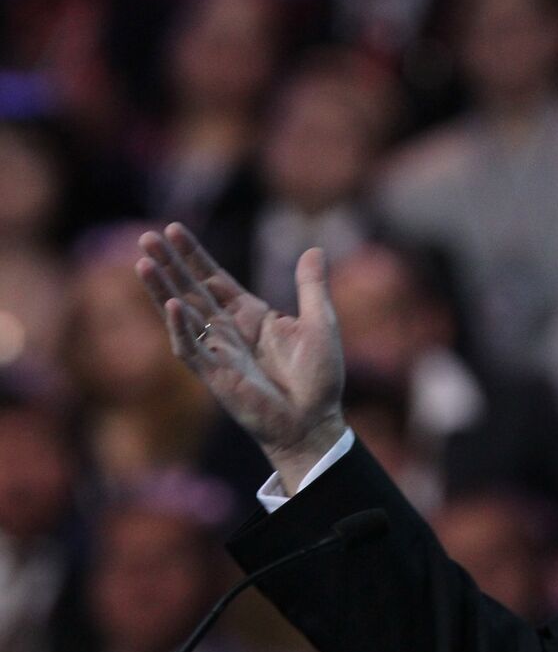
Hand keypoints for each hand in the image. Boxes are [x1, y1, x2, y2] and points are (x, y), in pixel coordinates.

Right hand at [135, 223, 345, 491]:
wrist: (315, 421)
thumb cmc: (319, 377)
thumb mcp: (320, 322)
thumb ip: (312, 286)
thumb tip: (315, 248)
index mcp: (251, 316)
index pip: (214, 279)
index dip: (194, 256)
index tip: (173, 229)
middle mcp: (229, 331)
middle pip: (191, 291)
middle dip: (169, 265)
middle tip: (145, 238)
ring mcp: (218, 353)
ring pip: (183, 315)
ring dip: (162, 290)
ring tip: (143, 263)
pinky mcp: (216, 376)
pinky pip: (193, 349)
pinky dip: (182, 327)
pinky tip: (172, 304)